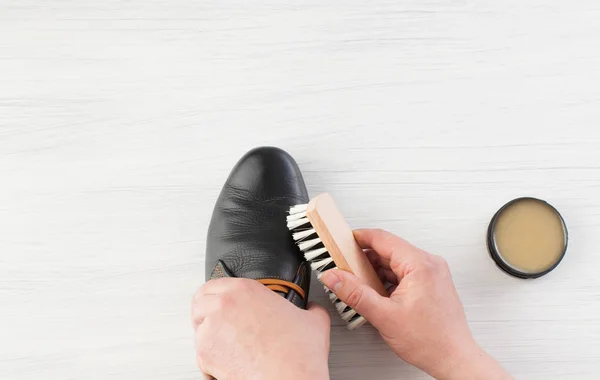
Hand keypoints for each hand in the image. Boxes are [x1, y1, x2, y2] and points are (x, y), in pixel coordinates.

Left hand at [191, 278, 330, 379]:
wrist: (290, 379)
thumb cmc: (297, 354)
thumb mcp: (313, 320)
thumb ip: (310, 309)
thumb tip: (313, 309)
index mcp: (246, 290)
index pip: (214, 284)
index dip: (215, 295)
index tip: (219, 303)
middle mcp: (224, 304)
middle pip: (199, 302)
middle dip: (205, 313)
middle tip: (216, 324)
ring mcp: (211, 329)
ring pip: (198, 329)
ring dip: (208, 337)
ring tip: (226, 347)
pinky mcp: (205, 353)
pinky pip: (200, 356)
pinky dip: (211, 362)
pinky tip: (229, 363)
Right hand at [319, 228, 510, 379]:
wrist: (453, 358)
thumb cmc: (431, 340)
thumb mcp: (383, 315)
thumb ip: (354, 293)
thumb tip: (335, 278)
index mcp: (420, 265)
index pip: (383, 238)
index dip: (360, 237)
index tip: (344, 239)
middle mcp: (430, 264)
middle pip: (389, 249)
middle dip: (365, 258)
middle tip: (346, 265)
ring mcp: (433, 273)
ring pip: (397, 261)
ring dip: (377, 270)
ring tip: (360, 284)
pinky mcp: (432, 283)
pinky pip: (405, 272)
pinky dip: (389, 278)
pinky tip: (378, 292)